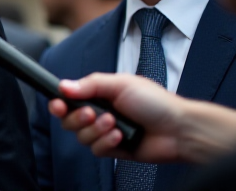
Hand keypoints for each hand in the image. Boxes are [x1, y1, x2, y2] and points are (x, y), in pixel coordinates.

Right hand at [48, 73, 185, 162]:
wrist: (178, 129)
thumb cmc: (155, 102)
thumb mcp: (121, 84)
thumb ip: (90, 84)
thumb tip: (63, 86)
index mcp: (100, 95)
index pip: (69, 100)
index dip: (59, 104)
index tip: (58, 105)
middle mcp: (100, 114)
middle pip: (69, 120)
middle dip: (78, 118)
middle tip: (92, 114)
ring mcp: (106, 133)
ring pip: (81, 137)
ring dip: (96, 130)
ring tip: (115, 124)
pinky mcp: (113, 150)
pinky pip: (96, 150)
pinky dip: (106, 143)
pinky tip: (120, 137)